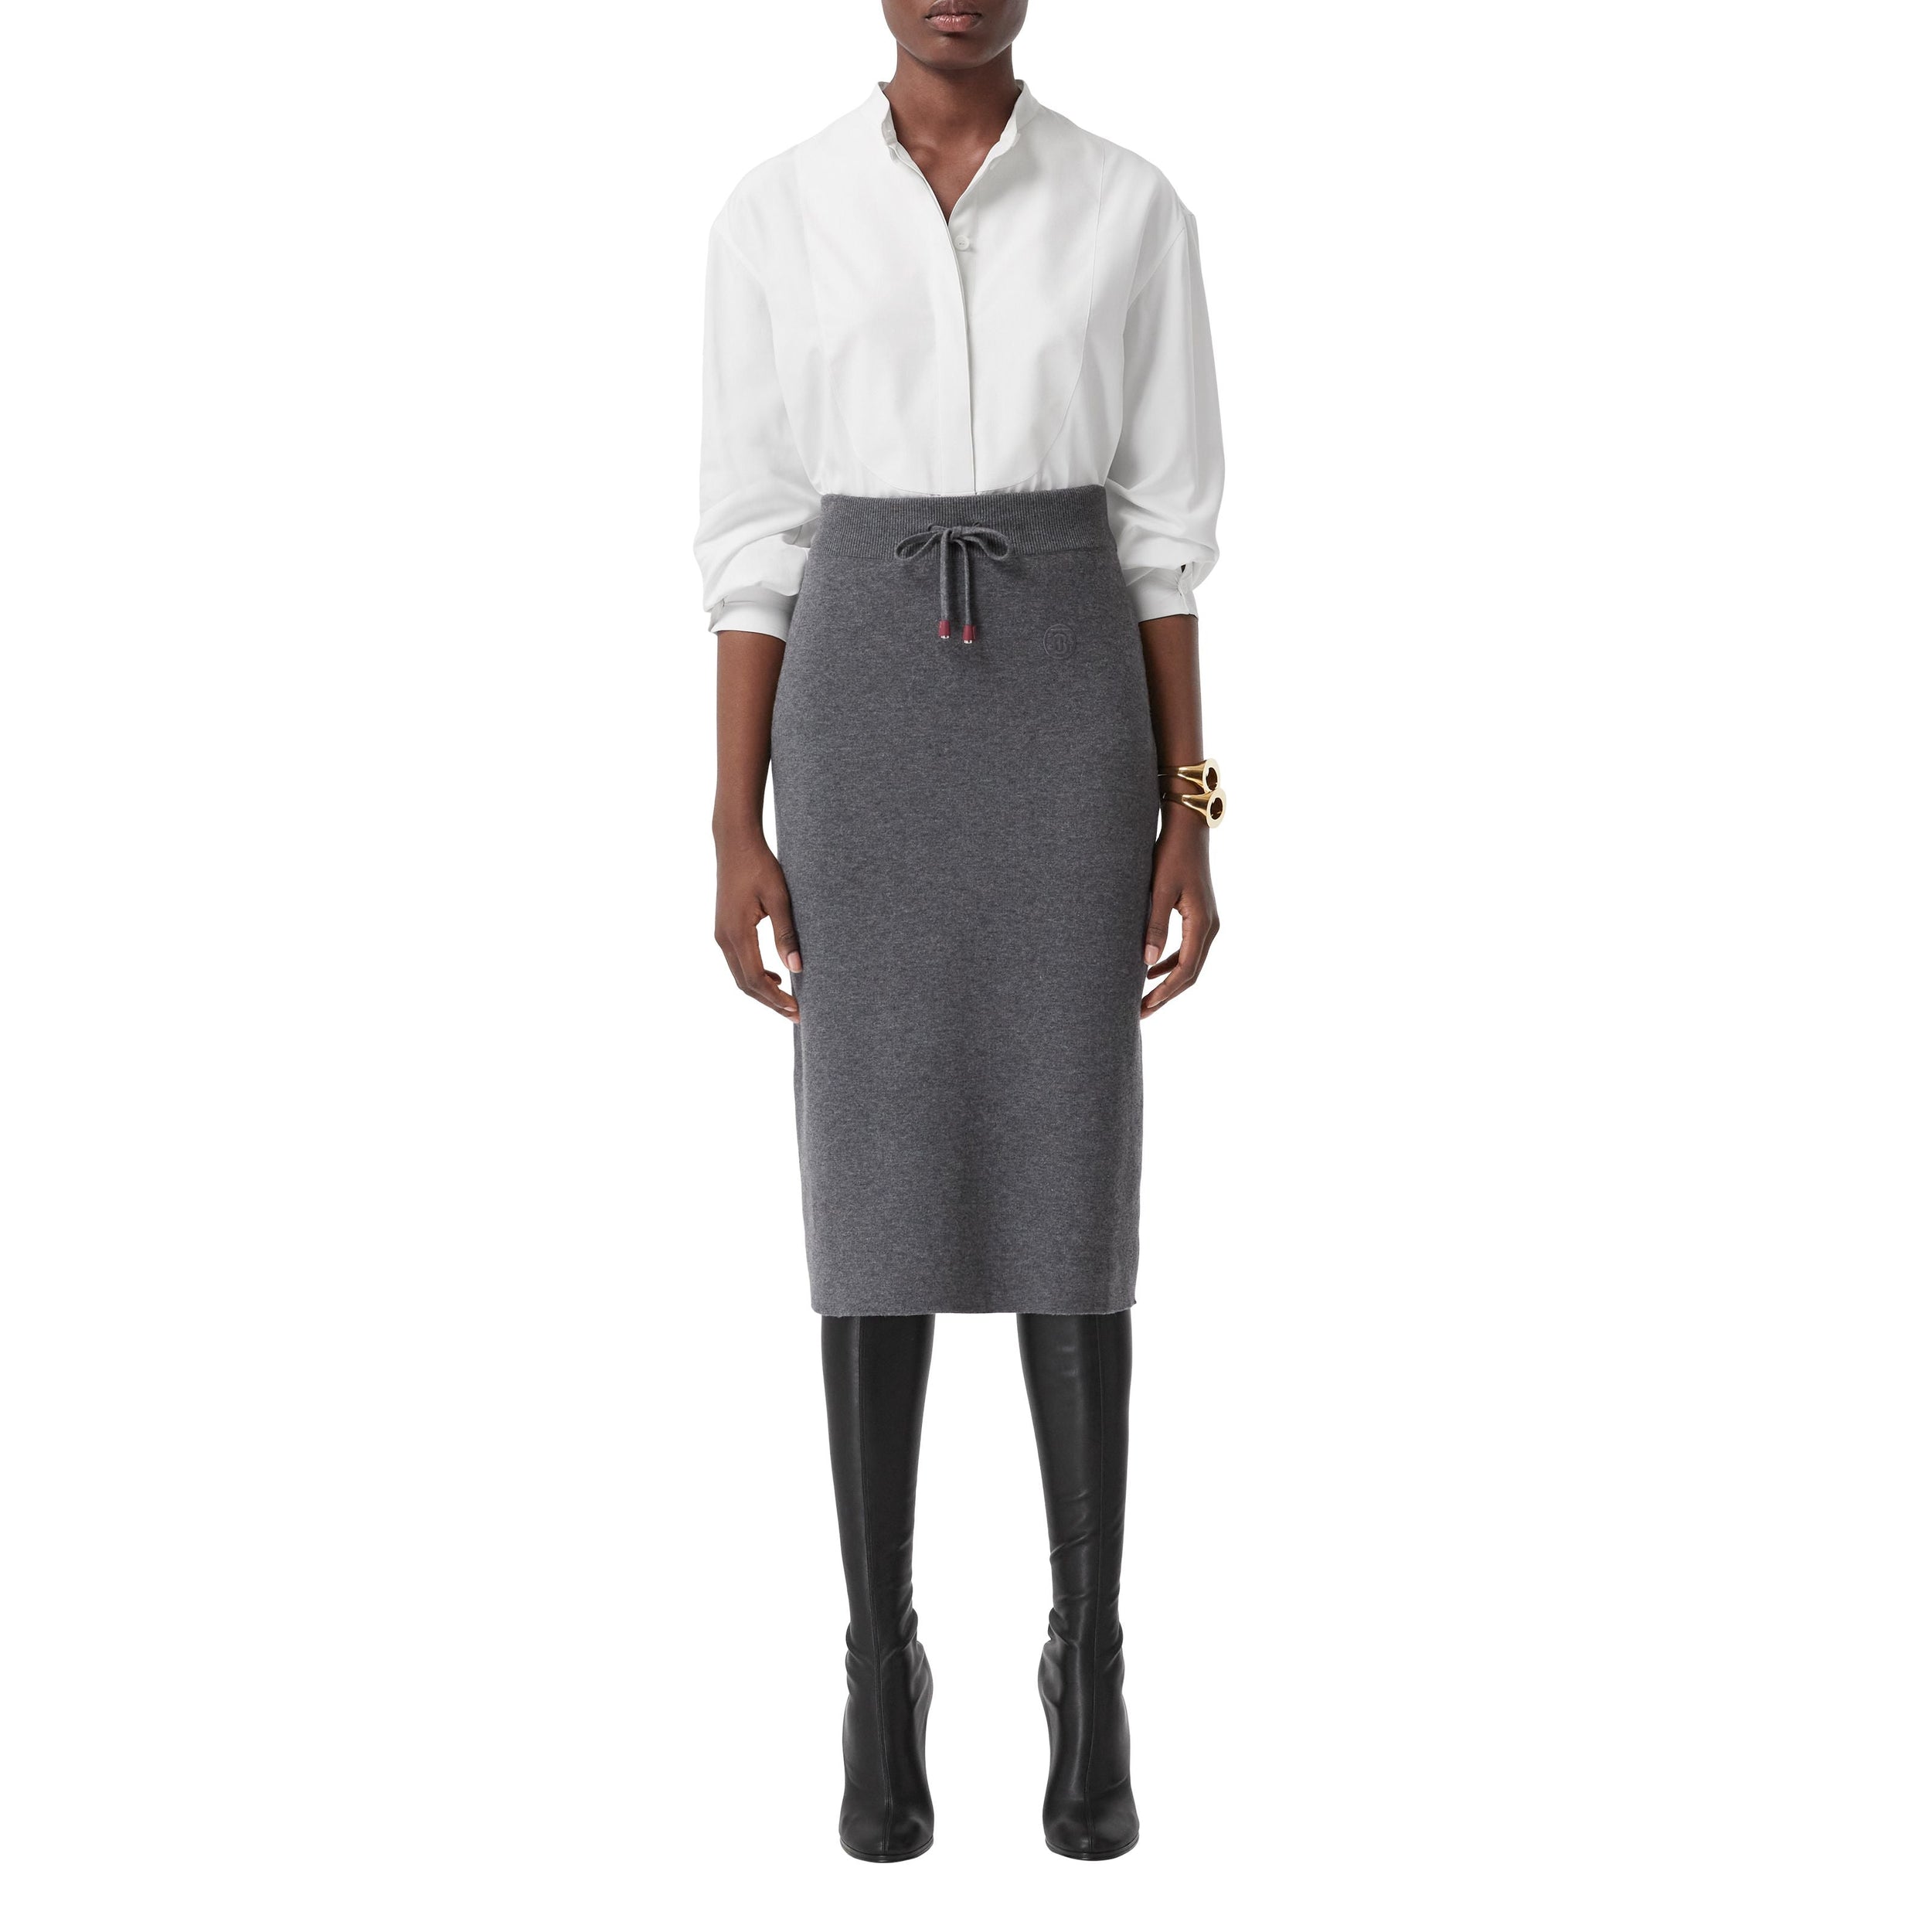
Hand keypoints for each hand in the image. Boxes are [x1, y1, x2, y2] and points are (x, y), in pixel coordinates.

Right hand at [714, 824, 802, 1021]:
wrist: (735, 842)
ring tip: (787, 1002)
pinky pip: (737, 962)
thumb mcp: (779, 897)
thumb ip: (787, 933)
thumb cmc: (760, 865)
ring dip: (762, 991)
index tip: (797, 1009)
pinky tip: (774, 976)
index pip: (756, 978)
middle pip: (745, 983)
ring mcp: (721, 934)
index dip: (776, 997)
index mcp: (737, 933)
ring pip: (739, 975)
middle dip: (770, 1002)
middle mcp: (723, 938)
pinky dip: (754, 976)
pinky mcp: (724, 929)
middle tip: (796, 1015)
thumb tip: (796, 967)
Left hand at [1141, 814, 1219, 1017]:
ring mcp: (1207, 921)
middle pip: (1190, 973)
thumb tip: (1146, 963)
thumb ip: (1154, 926)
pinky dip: (1171, 963)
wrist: (1188, 828)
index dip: (1165, 992)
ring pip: (1190, 963)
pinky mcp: (1200, 915)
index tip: (1144, 1007)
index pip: (1185, 970)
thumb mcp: (1160, 890)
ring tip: (1144, 997)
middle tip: (1141, 1012)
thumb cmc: (1171, 855)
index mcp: (1201, 924)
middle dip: (1166, 994)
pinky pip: (1188, 949)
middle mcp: (1210, 926)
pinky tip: (1151, 970)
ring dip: (1168, 981)